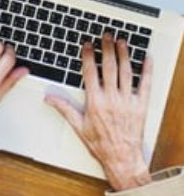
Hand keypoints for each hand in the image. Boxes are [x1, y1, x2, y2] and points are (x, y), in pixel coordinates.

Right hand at [45, 35, 151, 190]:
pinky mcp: (141, 106)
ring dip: (124, 55)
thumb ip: (64, 108)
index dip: (89, 56)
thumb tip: (49, 98)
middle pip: (109, 67)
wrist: (122, 159)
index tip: (88, 45)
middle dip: (107, 49)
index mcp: (95, 102)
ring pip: (126, 73)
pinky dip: (146, 70)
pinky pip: (145, 85)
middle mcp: (112, 99)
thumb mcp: (79, 126)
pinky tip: (146, 58)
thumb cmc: (101, 145)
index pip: (91, 72)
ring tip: (122, 41)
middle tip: (106, 35)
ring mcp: (127, 102)